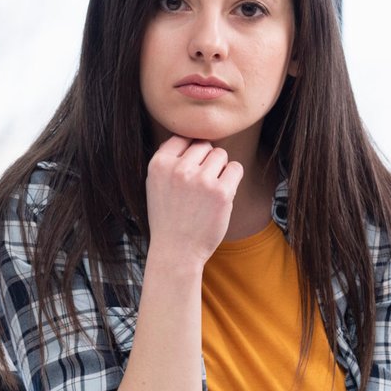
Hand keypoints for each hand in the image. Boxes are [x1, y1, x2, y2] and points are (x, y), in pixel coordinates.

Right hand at [144, 135, 244, 272]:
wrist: (176, 252)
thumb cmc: (168, 219)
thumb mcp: (155, 185)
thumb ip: (169, 161)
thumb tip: (191, 138)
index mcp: (158, 164)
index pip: (182, 138)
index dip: (190, 153)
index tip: (189, 172)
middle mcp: (178, 169)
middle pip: (204, 145)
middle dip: (206, 162)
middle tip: (199, 187)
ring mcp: (200, 180)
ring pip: (221, 155)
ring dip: (219, 170)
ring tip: (208, 193)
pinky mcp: (221, 192)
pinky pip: (236, 168)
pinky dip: (232, 179)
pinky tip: (221, 196)